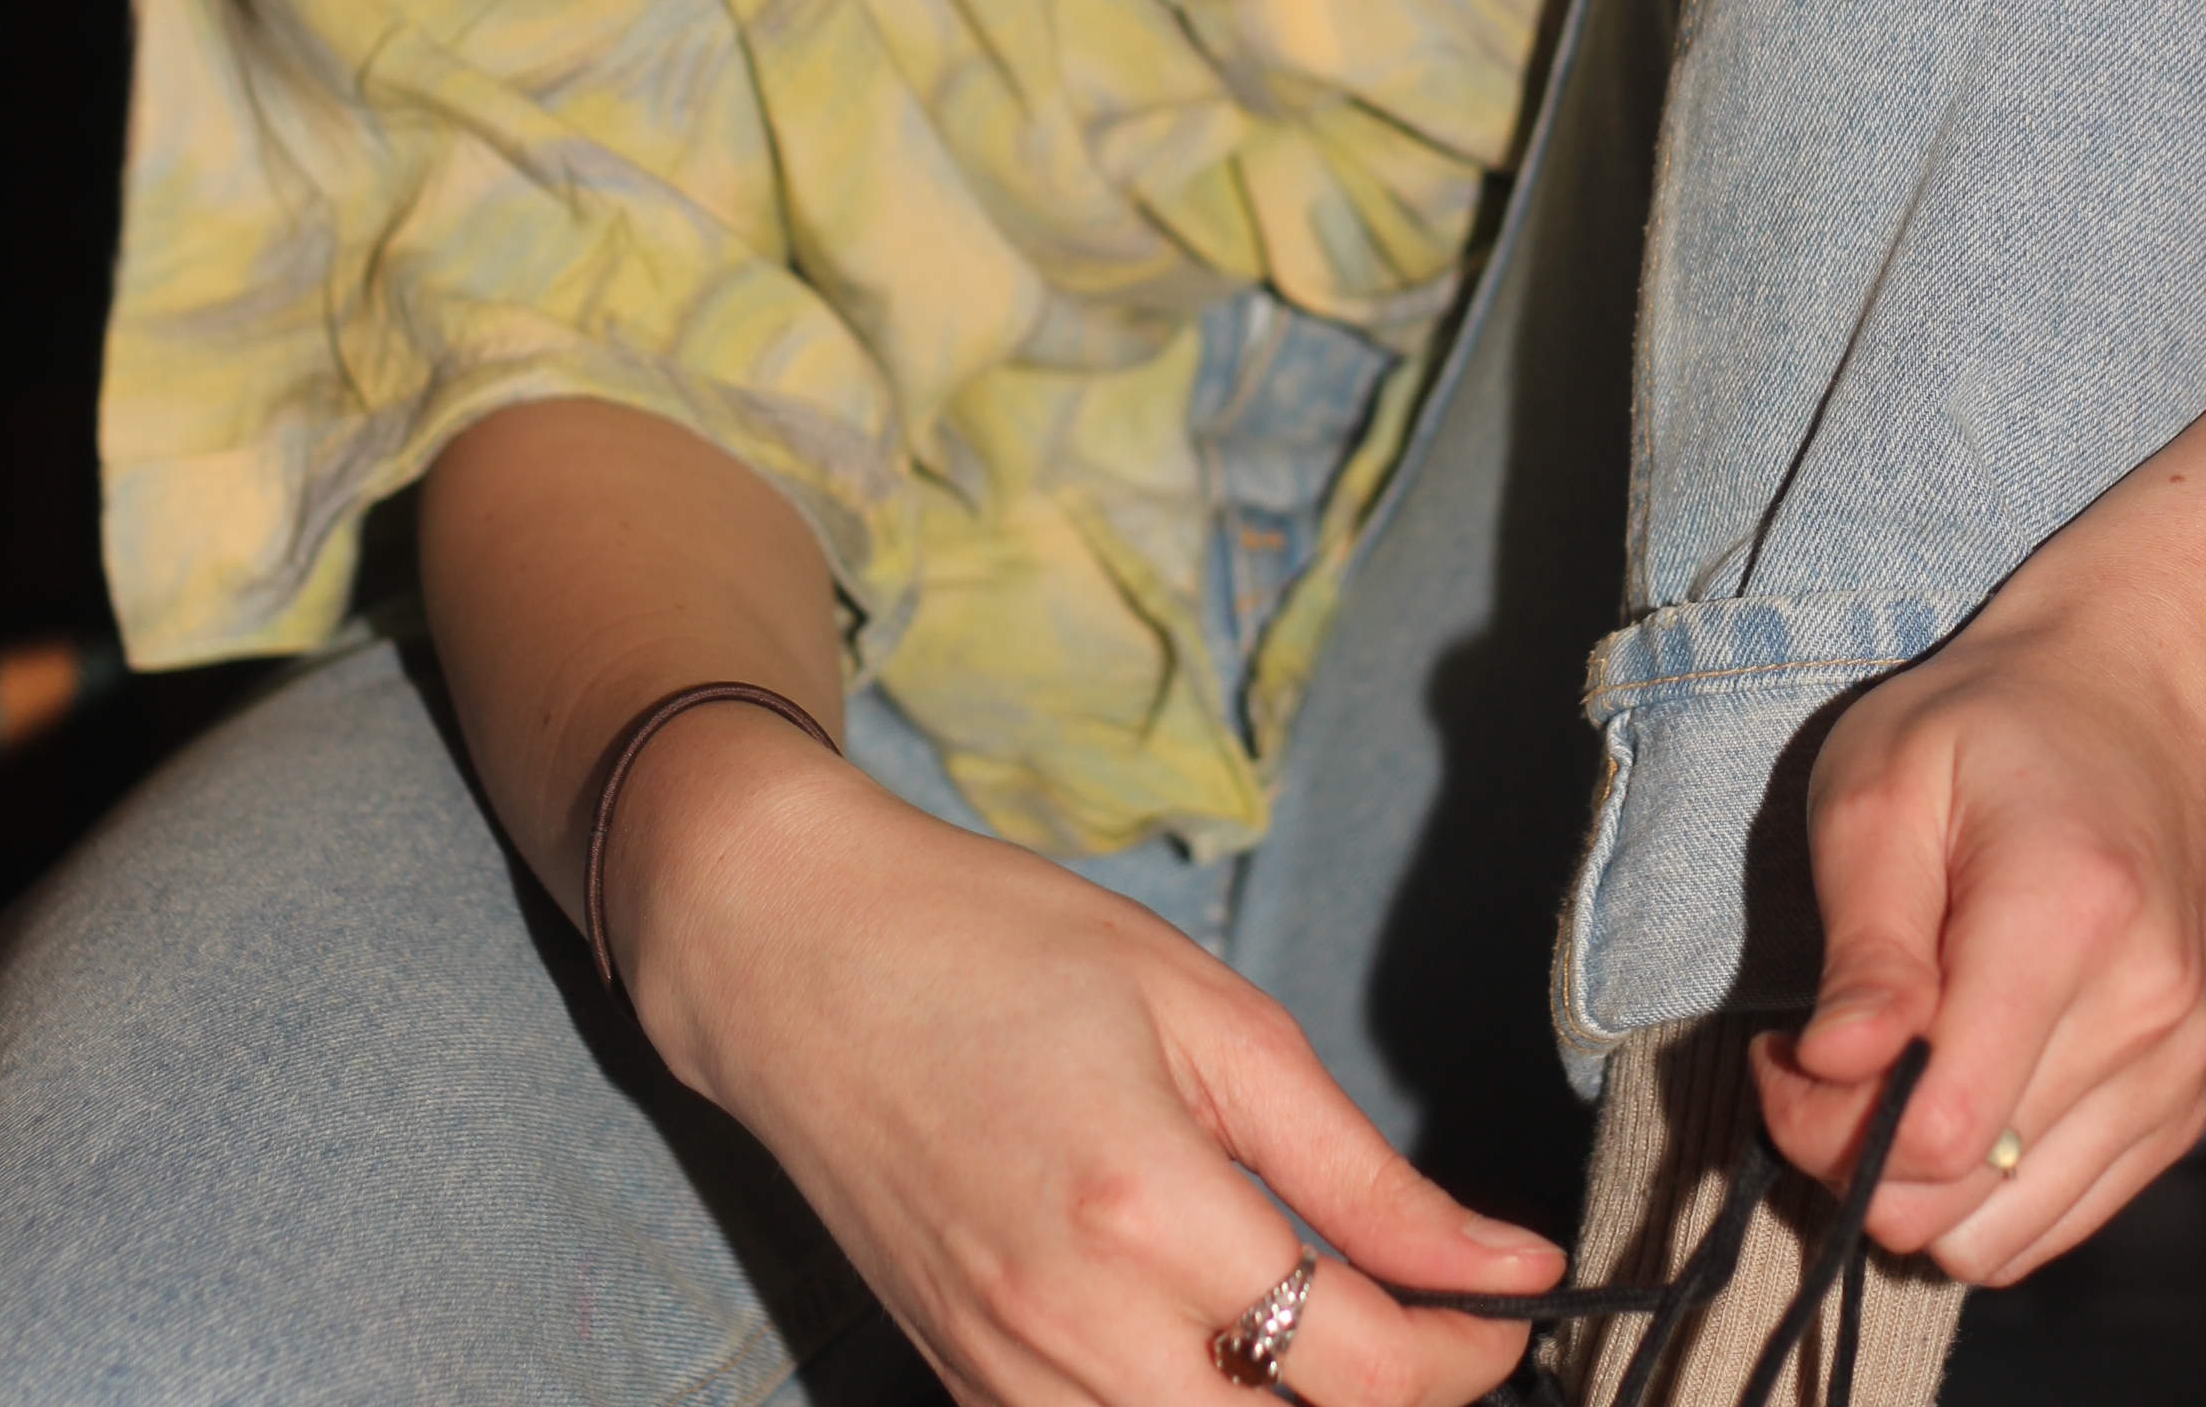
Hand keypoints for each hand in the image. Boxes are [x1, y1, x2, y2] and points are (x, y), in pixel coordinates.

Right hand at [612, 707, 1561, 1406]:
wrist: (791, 954)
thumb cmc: (997, 944)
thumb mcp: (1203, 1009)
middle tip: (1439, 1330)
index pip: (1367, 1371)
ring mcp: (1009, 1378)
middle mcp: (1075, 1328)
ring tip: (1343, 1338)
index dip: (1474, 1355)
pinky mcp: (967, 1391)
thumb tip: (1501, 1260)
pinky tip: (1227, 1348)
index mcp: (1149, 1209)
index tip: (1513, 1301)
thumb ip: (1356, 1162)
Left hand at [1751, 419, 2205, 1283]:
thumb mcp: (1879, 788)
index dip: (1828, 1123)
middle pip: (1967, 1199)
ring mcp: (2181, 1070)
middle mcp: (2148, 1015)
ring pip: (2010, 1235)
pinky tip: (1943, 1092)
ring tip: (1876, 1077)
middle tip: (1812, 1065)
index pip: (1943, 1124)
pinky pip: (2059, 1215)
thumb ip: (1864, 941)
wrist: (2127, 706)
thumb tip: (1833, 1069)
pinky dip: (1980, 1187)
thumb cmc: (1983, 730)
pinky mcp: (2184, 1104)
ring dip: (1916, 1186)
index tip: (1780, 1052)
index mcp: (2068, 918)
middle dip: (1855, 1158)